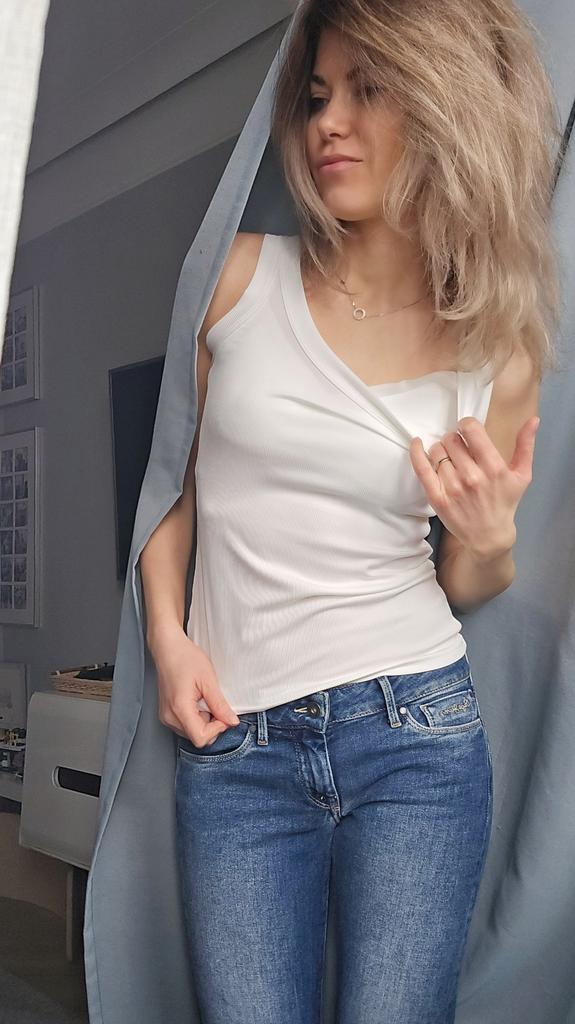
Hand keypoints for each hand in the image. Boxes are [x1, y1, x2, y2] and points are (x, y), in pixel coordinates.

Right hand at [149, 626, 240, 746]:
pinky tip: (197, 701)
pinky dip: (196, 718)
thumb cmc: (185, 659)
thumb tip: (232, 722)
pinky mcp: (166, 714)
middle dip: (212, 725)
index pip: (200, 738)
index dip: (217, 729)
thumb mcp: (208, 680)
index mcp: (179, 708)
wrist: (168, 649)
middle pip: (197, 737)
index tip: (223, 714)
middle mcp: (169, 717)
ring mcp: (166, 716)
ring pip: (192, 732)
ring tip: (204, 699)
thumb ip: (220, 705)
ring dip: (204, 721)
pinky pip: (185, 725)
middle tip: (216, 704)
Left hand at [409, 415, 539, 560]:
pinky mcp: (437, 498)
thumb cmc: (505, 503)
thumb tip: (533, 420)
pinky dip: (417, 453)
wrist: (489, 536)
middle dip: (455, 439)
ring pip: (437, 451)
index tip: (468, 430)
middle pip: (452, 439)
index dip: (467, 425)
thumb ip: (526, 445)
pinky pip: (422, 469)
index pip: (471, 430)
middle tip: (460, 449)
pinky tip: (417, 443)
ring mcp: (453, 488)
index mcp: (494, 468)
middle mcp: (472, 477)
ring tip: (450, 459)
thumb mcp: (522, 475)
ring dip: (442, 450)